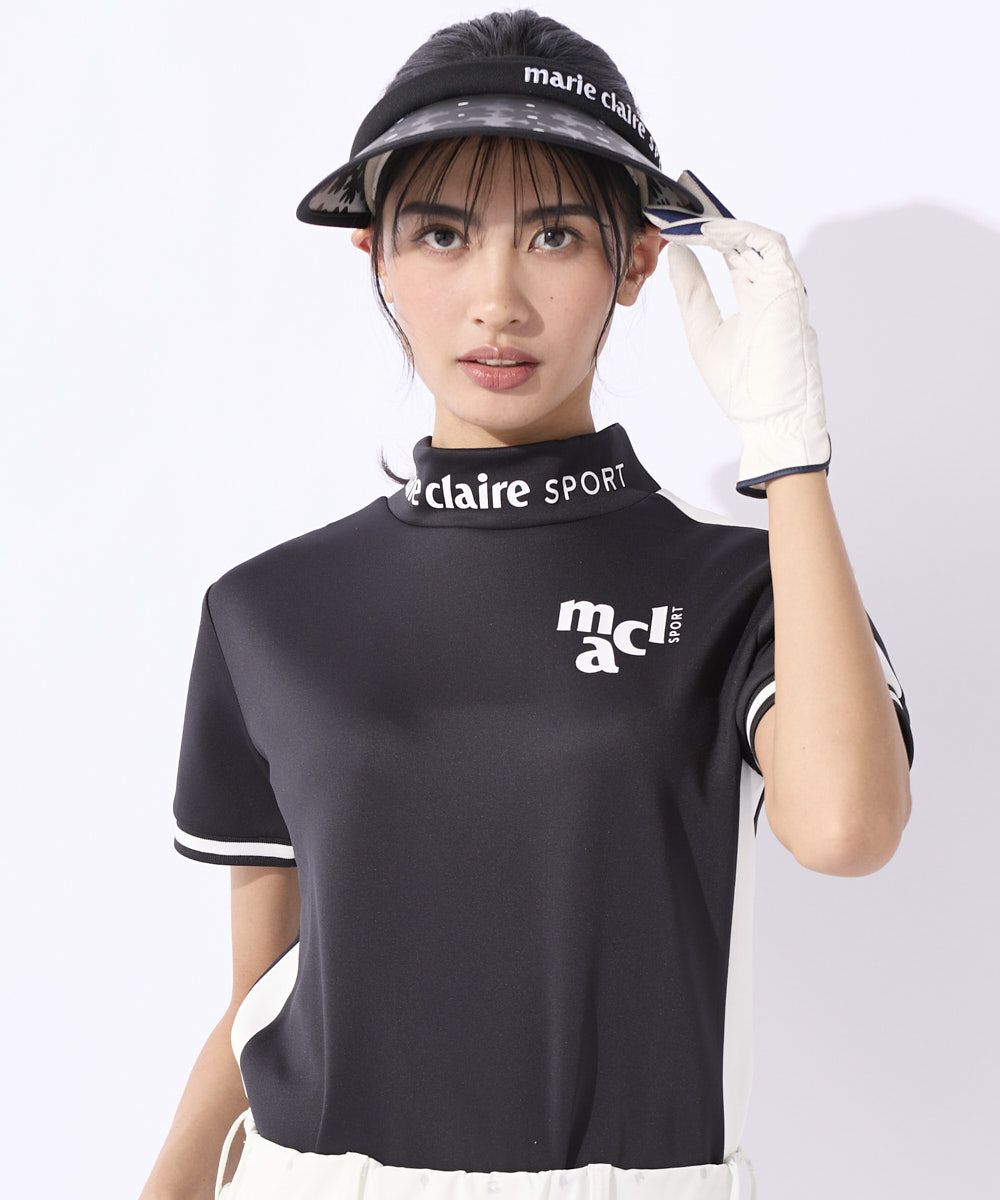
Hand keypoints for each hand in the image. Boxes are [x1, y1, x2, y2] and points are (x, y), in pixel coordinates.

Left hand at [660, 206, 831, 497]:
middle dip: (704, 220)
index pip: (729, 250)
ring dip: (716, 223)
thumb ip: (693, 292)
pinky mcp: (789, 288)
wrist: (770, 419)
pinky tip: (706, 232)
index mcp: (756, 294)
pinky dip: (736, 233)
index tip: (668, 223)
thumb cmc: (742, 385)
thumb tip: (676, 253)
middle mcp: (772, 283)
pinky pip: (766, 245)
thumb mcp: (703, 330)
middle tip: (671, 206)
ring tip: (681, 218)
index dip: (701, 233)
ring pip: (751, 236)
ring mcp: (783, 284)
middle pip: (740, 237)